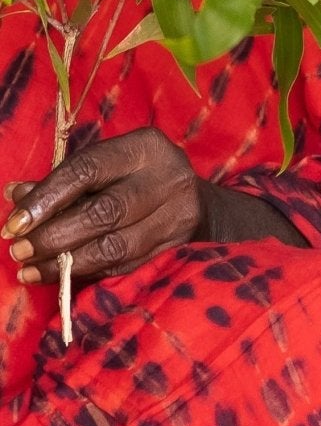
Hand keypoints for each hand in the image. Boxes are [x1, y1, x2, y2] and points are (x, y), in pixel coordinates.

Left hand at [5, 127, 207, 285]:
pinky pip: (123, 266)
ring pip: (113, 246)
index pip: (88, 169)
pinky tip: (59, 276)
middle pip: (103, 211)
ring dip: (64, 263)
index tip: (14, 224)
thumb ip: (65, 180)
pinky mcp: (175, 248)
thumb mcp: (108, 167)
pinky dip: (85, 274)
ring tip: (30, 270)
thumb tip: (15, 194)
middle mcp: (167, 178)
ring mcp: (176, 215)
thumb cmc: (139, 179)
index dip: (47, 197)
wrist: (197, 203)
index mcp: (146, 148)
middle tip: (19, 250)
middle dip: (53, 236)